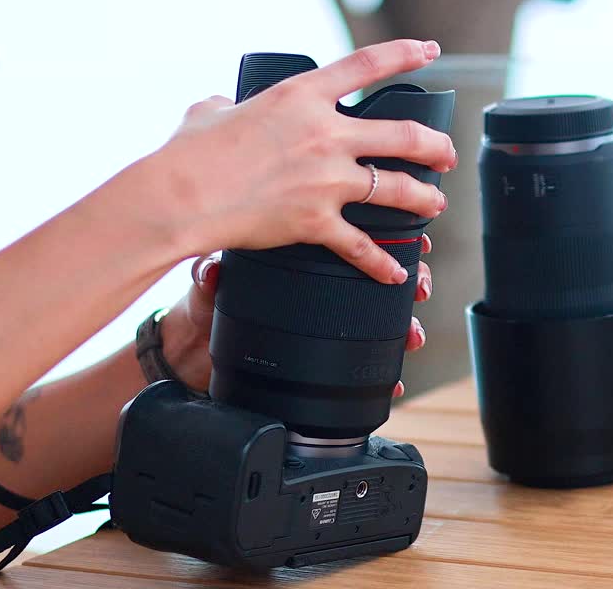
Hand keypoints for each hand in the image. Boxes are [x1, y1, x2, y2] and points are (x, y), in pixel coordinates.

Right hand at [150, 39, 456, 283]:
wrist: (180, 197)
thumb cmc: (189, 154)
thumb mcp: (210, 111)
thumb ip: (227, 104)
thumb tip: (222, 105)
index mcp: (302, 96)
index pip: (367, 66)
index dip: (406, 55)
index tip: (431, 52)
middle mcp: (326, 134)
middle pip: (403, 134)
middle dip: (435, 145)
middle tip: (446, 154)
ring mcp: (326, 179)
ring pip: (397, 188)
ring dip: (424, 198)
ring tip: (435, 204)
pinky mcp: (316, 221)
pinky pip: (361, 246)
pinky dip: (381, 262)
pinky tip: (396, 272)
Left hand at [159, 233, 435, 396]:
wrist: (191, 343)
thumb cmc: (202, 301)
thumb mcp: (207, 282)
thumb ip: (211, 275)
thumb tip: (210, 272)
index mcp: (302, 245)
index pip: (355, 232)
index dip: (390, 234)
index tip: (410, 240)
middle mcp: (322, 278)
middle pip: (382, 267)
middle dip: (414, 274)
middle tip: (421, 282)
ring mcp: (326, 309)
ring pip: (383, 311)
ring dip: (407, 321)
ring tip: (412, 333)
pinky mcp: (321, 344)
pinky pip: (361, 354)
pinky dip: (383, 370)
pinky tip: (396, 380)